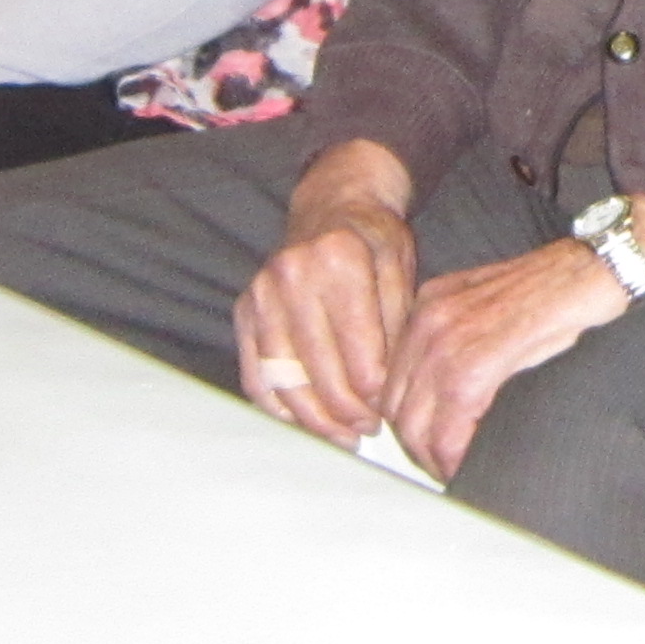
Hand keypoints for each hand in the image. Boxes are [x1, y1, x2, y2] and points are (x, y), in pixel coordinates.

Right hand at [234, 140, 426, 445]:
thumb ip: (396, 326)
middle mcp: (292, 275)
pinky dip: (278, 407)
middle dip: (347, 411)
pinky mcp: (244, 310)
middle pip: (318, 370)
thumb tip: (384, 392)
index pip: (358, 348)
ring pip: (283, 379)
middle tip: (369, 431)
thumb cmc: (373, 241)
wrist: (331, 207)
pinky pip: (255, 374)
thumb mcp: (400, 269)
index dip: (374, 391)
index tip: (388, 412)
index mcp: (340, 260)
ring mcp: (261, 294)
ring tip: (342, 436)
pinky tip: (305, 422)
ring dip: (313, 419)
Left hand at [382, 199, 644, 479]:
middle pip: (398, 406)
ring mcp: (448, 338)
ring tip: (461, 473)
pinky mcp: (476, 360)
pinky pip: (447, 427)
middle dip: (419, 447)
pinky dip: (454, 457)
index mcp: (431, 306)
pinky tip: (471, 465)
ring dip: (434, 459)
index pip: (396, 379)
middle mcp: (429, 319)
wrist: (601, 266)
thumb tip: (452, 399)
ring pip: (415, 423)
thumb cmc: (563, 290)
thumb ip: (466, 343)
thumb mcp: (496, 310)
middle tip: (447, 468)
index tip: (431, 445)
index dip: (412, 422)